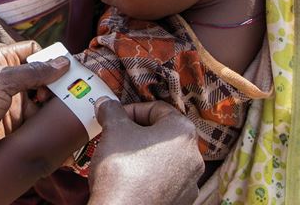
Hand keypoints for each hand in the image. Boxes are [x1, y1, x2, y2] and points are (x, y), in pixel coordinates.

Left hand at [0, 42, 69, 182]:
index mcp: (0, 61)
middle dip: (60, 82)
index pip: (33, 51)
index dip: (51, 57)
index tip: (70, 68)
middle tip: (78, 91)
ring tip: (78, 109)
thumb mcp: (1, 82)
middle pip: (43, 76)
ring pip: (45, 100)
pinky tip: (68, 127)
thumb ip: (33, 72)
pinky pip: (40, 122)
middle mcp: (8, 81)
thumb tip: (63, 63)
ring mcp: (13, 104)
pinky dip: (52, 124)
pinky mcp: (17, 126)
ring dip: (59, 104)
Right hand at [88, 99, 202, 204]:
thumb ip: (111, 111)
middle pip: (163, 134)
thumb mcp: (113, 130)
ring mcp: (190, 182)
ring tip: (122, 159)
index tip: (115, 118)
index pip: (157, 108)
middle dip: (138, 133)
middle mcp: (193, 156)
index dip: (131, 110)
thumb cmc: (123, 171)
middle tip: (116, 137)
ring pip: (164, 158)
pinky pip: (164, 180)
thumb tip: (106, 104)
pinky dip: (149, 176)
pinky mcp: (181, 201)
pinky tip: (130, 180)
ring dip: (144, 154)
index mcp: (183, 131)